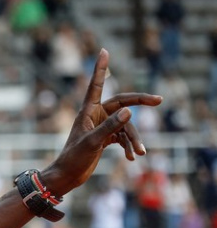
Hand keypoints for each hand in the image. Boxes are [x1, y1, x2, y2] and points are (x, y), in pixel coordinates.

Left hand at [41, 49, 161, 196]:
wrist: (67, 176)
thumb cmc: (74, 158)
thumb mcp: (93, 142)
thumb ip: (110, 126)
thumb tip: (130, 111)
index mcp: (88, 111)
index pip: (97, 85)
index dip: (101, 68)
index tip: (104, 50)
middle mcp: (95, 116)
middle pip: (123, 103)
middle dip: (140, 102)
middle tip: (160, 100)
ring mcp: (101, 127)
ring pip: (126, 126)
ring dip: (134, 139)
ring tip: (140, 153)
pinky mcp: (105, 138)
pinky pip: (123, 137)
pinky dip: (129, 146)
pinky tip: (132, 158)